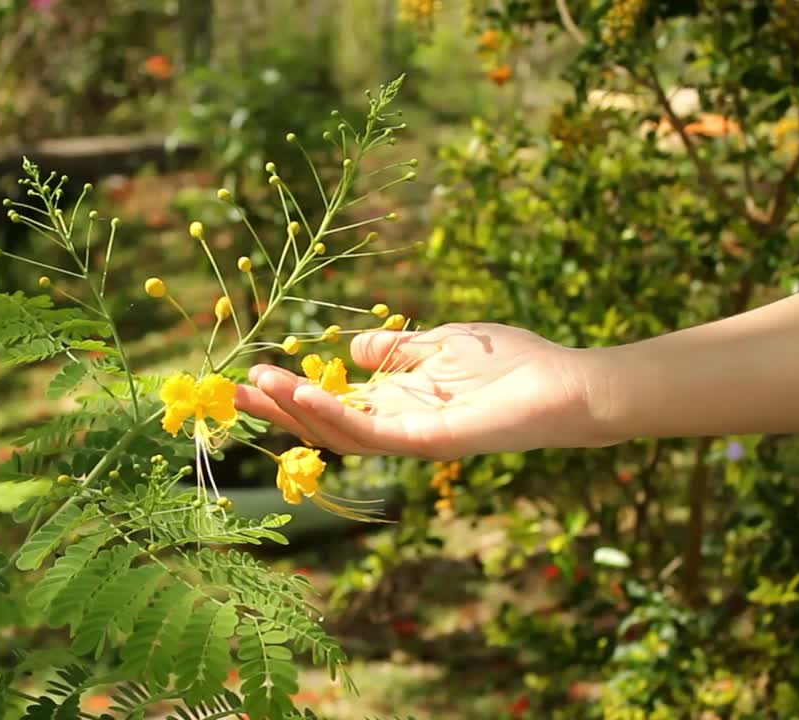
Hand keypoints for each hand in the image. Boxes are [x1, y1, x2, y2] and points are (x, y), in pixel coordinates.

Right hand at [234, 322, 617, 459]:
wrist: (567, 386)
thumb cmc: (510, 363)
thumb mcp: (439, 345)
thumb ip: (395, 350)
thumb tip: (348, 351)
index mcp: (397, 403)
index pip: (331, 404)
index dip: (290, 392)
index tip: (249, 373)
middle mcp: (397, 426)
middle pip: (324, 425)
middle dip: (278, 408)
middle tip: (231, 390)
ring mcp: (412, 437)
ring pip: (340, 435)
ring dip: (297, 410)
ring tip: (258, 385)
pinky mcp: (431, 442)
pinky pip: (375, 435)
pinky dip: (337, 416)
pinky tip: (307, 393)